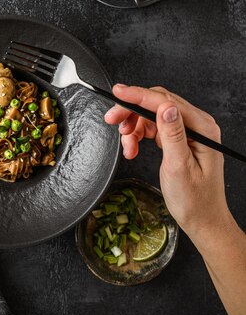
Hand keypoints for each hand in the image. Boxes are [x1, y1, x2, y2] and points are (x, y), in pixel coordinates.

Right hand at [104, 84, 233, 248]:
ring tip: (127, 147)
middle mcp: (196, 125)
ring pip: (151, 115)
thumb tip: (165, 107)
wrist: (203, 220)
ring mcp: (187, 131)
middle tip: (112, 120)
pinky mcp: (179, 138)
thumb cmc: (196, 201)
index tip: (118, 93)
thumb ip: (172, 135)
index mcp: (202, 128)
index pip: (165, 102)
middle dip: (131, 111)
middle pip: (156, 104)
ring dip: (134, 127)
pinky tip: (133, 148)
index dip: (138, 96)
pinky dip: (139, 135)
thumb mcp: (180, 168)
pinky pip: (153, 127)